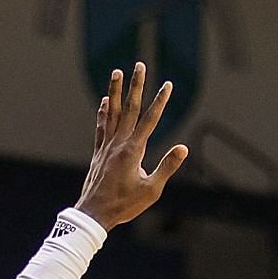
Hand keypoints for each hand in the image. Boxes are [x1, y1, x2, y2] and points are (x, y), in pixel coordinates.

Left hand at [74, 63, 189, 229]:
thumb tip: (183, 148)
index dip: (160, 101)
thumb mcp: (151, 190)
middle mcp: (119, 143)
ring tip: (117, 72)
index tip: (168, 84)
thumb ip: (167, 167)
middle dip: (136, 86)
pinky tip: (105, 101)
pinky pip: (101, 127)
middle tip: (140, 65)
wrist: (94, 213)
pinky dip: (104, 112)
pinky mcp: (98, 152)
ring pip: (112, 113)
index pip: (150, 119)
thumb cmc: (124, 204)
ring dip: (116, 91)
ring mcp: (106, 146)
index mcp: (133, 150)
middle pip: (129, 108)